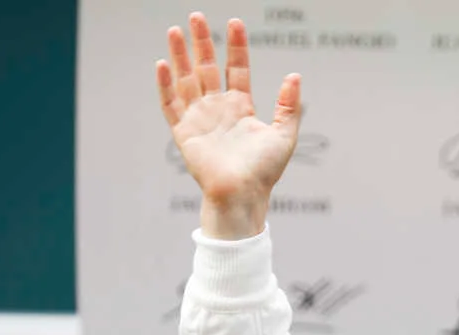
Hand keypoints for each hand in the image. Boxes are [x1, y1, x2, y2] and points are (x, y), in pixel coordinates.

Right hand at [156, 13, 302, 238]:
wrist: (243, 194)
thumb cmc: (264, 171)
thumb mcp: (284, 135)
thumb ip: (288, 105)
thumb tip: (295, 75)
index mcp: (240, 107)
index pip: (236, 69)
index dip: (236, 46)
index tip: (235, 22)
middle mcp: (217, 109)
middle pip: (206, 68)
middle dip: (201, 42)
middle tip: (195, 16)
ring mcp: (199, 118)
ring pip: (186, 79)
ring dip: (180, 55)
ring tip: (174, 30)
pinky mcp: (184, 132)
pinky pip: (171, 104)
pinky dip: (166, 85)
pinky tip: (163, 64)